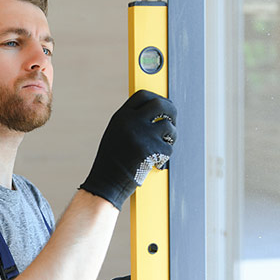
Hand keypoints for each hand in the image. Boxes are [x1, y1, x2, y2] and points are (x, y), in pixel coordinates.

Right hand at [79, 90, 176, 209]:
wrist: (106, 183)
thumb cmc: (111, 160)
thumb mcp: (116, 133)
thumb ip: (132, 120)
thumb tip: (155, 111)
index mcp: (121, 117)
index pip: (143, 96)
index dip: (156, 98)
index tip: (162, 104)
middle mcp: (131, 122)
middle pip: (160, 105)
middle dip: (171, 111)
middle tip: (172, 119)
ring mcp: (142, 136)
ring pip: (169, 127)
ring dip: (170, 136)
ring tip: (162, 145)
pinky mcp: (152, 151)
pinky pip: (169, 148)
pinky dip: (165, 156)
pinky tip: (154, 162)